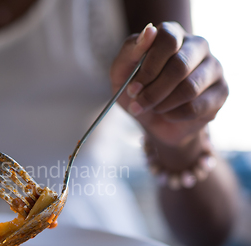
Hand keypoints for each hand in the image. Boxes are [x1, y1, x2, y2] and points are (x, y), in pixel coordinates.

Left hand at [110, 22, 227, 146]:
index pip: (168, 40)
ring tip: (152, 108)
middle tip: (138, 104)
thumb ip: (131, 50)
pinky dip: (175, 115)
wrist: (151, 118)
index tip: (132, 89)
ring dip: (162, 104)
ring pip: (189, 88)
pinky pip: (197, 107)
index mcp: (173, 33)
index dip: (149, 67)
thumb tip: (149, 31)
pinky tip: (168, 113)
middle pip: (180, 65)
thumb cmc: (136, 89)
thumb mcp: (121, 71)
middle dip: (153, 91)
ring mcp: (213, 67)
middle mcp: (197, 45)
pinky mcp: (221, 91)